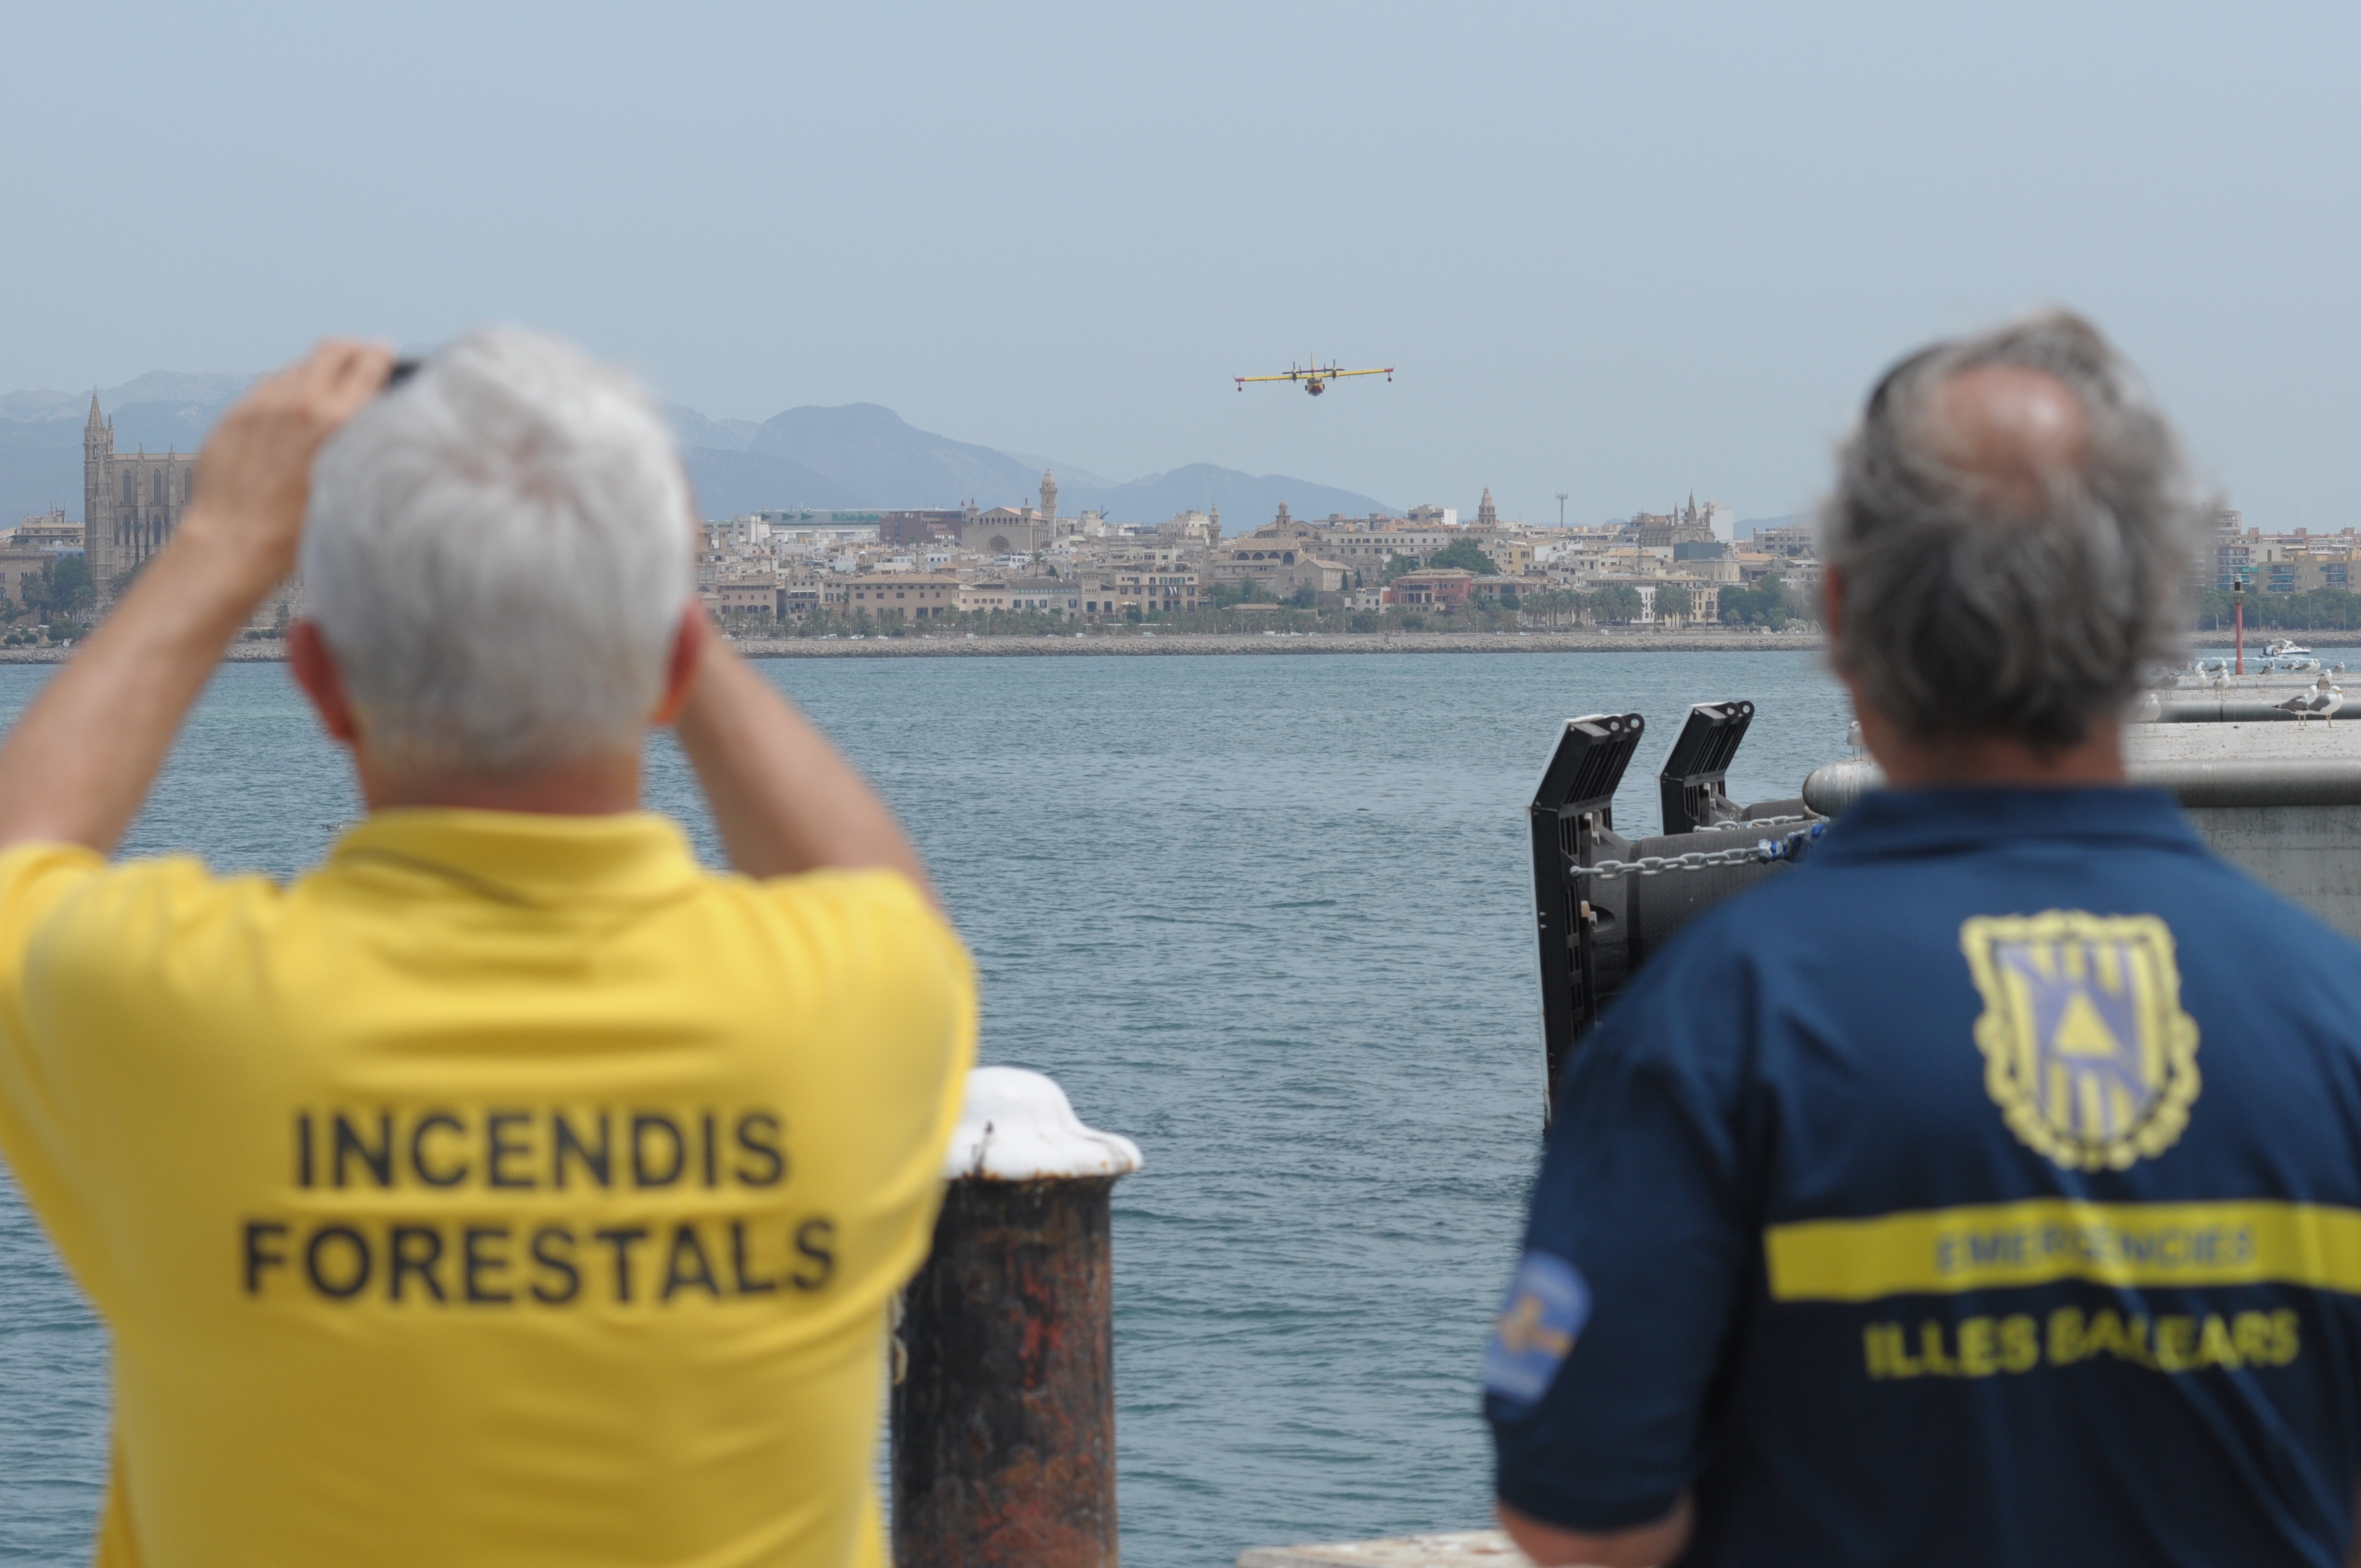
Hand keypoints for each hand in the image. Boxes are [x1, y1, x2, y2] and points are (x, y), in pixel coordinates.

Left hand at [180, 339, 393, 583]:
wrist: (234, 542)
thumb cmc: (297, 530)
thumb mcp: (347, 483)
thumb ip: (356, 442)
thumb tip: (364, 418)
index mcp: (338, 422)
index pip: (366, 366)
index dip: (378, 353)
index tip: (382, 348)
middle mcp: (301, 404)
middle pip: (330, 350)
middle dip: (347, 349)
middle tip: (355, 354)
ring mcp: (263, 405)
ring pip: (296, 367)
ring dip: (313, 372)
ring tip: (319, 389)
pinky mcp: (235, 414)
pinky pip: (265, 387)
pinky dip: (282, 390)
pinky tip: (285, 410)